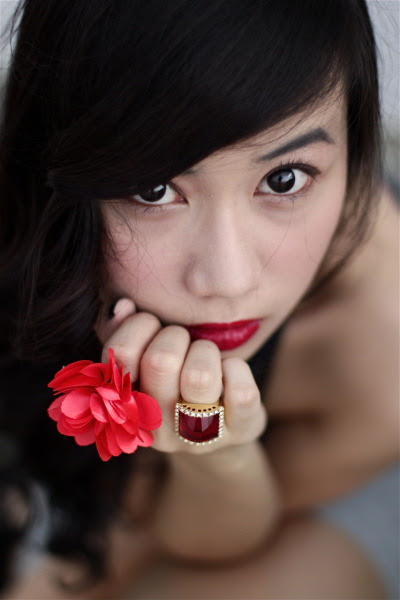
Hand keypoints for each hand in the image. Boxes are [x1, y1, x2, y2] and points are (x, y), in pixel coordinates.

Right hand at [96, 298, 266, 453]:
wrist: (223, 426)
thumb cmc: (177, 379)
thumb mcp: (147, 355)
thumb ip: (124, 329)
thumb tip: (123, 306)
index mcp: (127, 404)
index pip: (122, 355)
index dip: (139, 327)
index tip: (152, 327)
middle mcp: (158, 428)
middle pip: (160, 360)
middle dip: (176, 336)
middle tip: (183, 343)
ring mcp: (199, 435)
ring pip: (200, 376)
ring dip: (206, 353)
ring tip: (206, 359)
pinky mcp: (239, 431)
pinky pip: (241, 391)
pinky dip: (237, 369)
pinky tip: (229, 373)